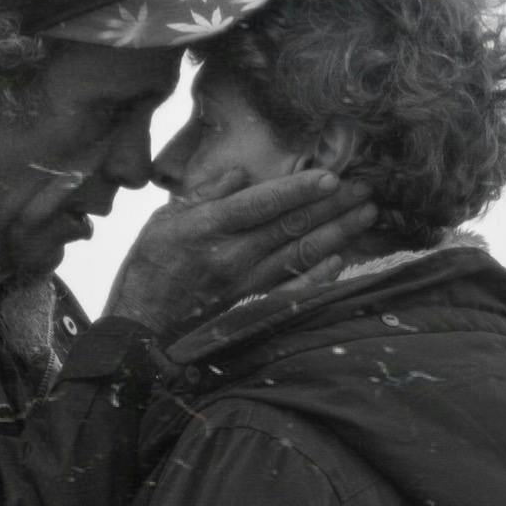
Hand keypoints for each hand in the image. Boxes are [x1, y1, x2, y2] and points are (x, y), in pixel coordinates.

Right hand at [102, 170, 378, 337]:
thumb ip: (203, 195)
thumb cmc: (148, 272)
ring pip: (301, 254)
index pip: (264, 202)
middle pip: (292, 224)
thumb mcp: (163, 222)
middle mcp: (233, 256)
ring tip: (365, 215)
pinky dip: (319, 276)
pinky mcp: (251, 310)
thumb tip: (240, 173)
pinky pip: (293, 292)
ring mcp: (246, 286)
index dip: (301, 188)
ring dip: (337, 233)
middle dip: (332, 205)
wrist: (139, 331)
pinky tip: (340, 260)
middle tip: (366, 188)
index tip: (332, 175)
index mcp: (210, 228)